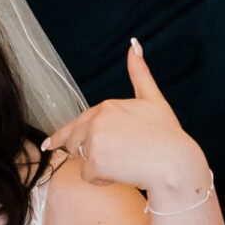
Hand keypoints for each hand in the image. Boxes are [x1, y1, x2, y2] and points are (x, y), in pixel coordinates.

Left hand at [43, 38, 208, 205]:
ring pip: (82, 159)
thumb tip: (134, 44)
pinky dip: (102, 180)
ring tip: (125, 163)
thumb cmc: (167, 134)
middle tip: (117, 158)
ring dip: (98, 166)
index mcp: (106, 106)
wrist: (175, 163)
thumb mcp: (154, 99)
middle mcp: (96, 121)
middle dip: (89, 152)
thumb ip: (140, 73)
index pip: (78, 123)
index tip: (49, 143)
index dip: (63, 135)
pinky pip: (88, 176)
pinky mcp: (95, 163)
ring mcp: (94, 141)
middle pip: (75, 142)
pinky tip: (122, 173)